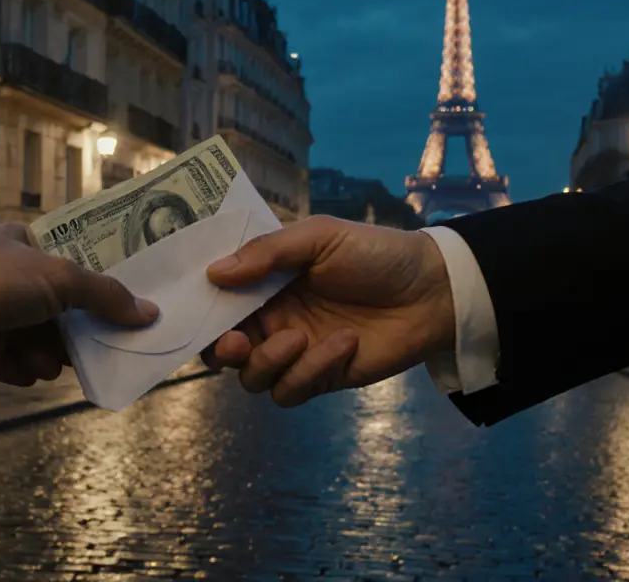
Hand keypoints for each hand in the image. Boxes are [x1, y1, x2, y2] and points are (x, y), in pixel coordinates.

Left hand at [0, 223, 158, 385]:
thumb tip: (151, 313)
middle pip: (62, 310)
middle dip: (81, 330)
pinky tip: (33, 368)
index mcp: (25, 248)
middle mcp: (11, 281)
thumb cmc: (2, 278)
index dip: (98, 284)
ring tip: (59, 359)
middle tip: (110, 345)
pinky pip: (18, 365)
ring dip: (54, 354)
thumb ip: (107, 296)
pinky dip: (28, 369)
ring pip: (42, 342)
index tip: (126, 304)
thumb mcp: (63, 278)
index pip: (71, 265)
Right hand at [201, 216, 454, 406]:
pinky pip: (293, 390)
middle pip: (225, 351)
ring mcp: (296, 352)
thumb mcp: (320, 237)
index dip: (201, 313)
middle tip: (236, 342)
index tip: (195, 314)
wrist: (433, 289)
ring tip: (300, 338)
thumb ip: (267, 253)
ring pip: (255, 378)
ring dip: (270, 362)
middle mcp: (273, 320)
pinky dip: (311, 371)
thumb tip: (213, 273)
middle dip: (223, 351)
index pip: (219, 304)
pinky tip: (344, 343)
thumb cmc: (375, 253)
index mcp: (266, 283)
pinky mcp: (322, 377)